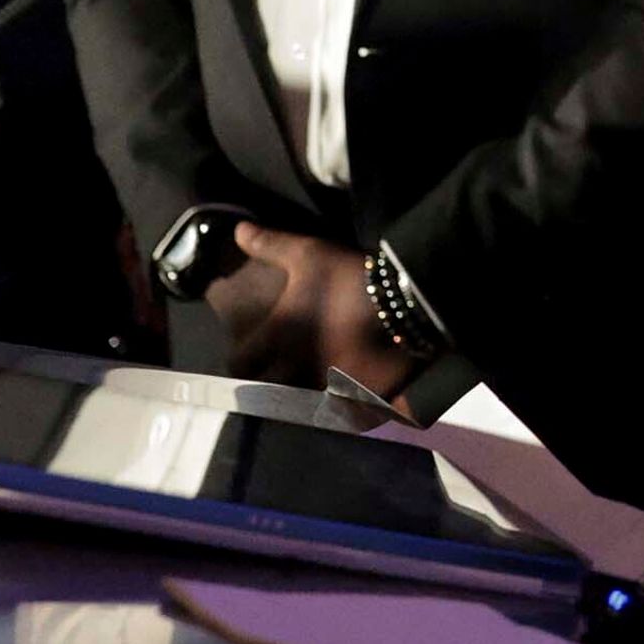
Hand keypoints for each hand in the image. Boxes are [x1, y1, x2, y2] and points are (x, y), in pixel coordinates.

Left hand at [203, 223, 409, 397]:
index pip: (240, 363)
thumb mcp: (309, 254)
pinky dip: (334, 407)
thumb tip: (237, 230)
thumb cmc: (351, 278)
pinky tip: (341, 395)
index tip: (247, 358)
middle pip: (267, 391)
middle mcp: (296, 367)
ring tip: (309, 387)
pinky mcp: (354, 399)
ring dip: (299, 397)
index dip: (241, 361)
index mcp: (280, 336)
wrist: (407, 302)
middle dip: (269, 385)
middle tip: (279, 374)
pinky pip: (335, 413)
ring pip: (299, 405)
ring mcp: (326, 387)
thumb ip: (271, 245)